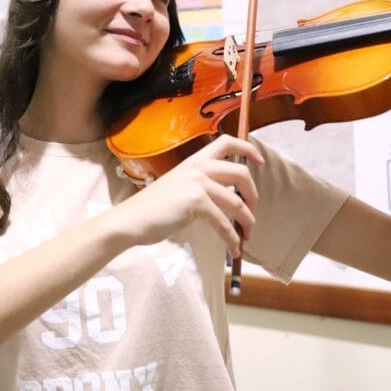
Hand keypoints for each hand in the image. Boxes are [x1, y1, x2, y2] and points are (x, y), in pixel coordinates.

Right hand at [109, 135, 262, 257]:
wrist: (131, 220)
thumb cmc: (152, 208)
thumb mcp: (180, 188)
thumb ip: (203, 186)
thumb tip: (229, 195)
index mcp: (194, 161)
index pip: (226, 142)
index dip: (248, 149)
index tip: (260, 162)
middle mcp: (198, 167)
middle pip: (241, 173)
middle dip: (253, 195)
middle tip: (252, 213)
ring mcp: (197, 183)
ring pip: (237, 202)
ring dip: (247, 222)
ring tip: (246, 237)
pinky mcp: (196, 202)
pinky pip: (224, 223)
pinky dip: (232, 238)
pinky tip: (234, 248)